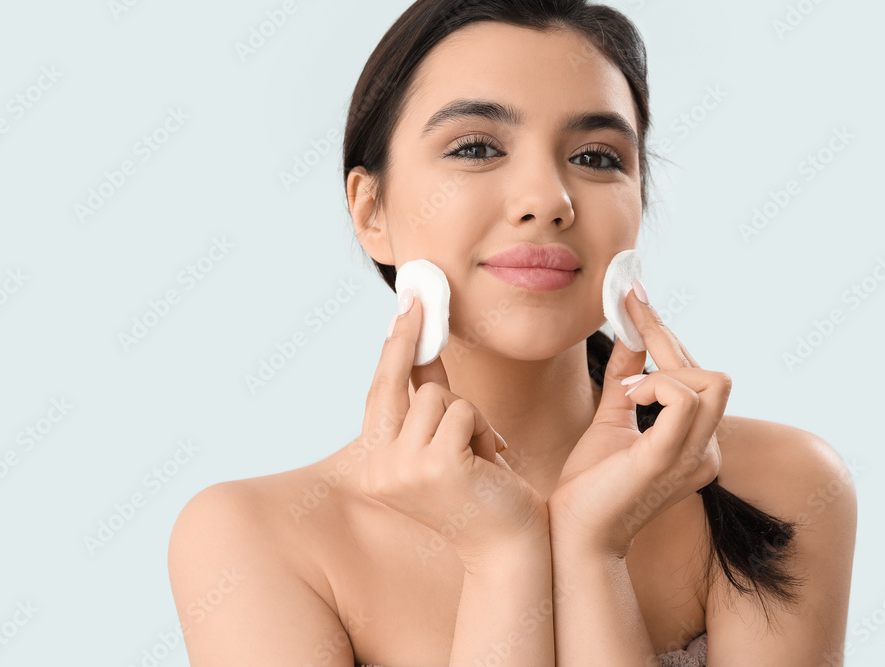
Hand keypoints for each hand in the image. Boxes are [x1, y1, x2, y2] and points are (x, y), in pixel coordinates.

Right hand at [359, 291, 547, 567]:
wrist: (509, 546)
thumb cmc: (481, 492)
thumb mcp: (447, 438)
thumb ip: (428, 392)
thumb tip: (420, 340)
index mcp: (374, 464)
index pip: (379, 393)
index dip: (392, 347)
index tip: (402, 304)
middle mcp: (379, 468)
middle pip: (400, 384)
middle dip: (413, 343)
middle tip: (419, 299)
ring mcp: (404, 468)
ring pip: (439, 395)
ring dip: (470, 415)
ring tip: (481, 452)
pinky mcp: (437, 465)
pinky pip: (463, 411)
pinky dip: (484, 429)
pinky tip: (490, 462)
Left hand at [547, 283, 728, 557]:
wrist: (573, 530)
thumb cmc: (590, 483)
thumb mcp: (611, 418)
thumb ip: (626, 380)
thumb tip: (630, 338)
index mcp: (696, 442)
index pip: (699, 377)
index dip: (666, 334)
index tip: (634, 296)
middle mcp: (706, 450)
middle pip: (712, 375)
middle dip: (665, 341)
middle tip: (626, 321)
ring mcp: (694, 456)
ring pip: (709, 382)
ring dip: (662, 372)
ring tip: (626, 394)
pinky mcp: (669, 459)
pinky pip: (684, 400)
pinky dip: (656, 387)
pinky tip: (628, 401)